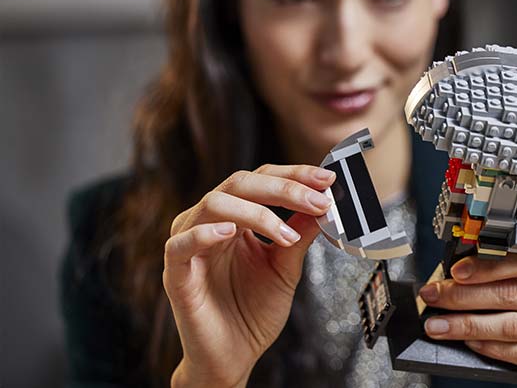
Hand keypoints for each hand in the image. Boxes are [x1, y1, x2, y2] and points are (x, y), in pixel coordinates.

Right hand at [164, 164, 334, 386]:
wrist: (233, 356)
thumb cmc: (254, 311)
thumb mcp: (286, 268)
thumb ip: (299, 234)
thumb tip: (323, 204)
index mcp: (236, 217)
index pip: (261, 179)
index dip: (293, 175)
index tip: (326, 179)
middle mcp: (209, 222)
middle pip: (240, 183)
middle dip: (284, 188)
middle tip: (317, 201)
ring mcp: (189, 244)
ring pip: (214, 204)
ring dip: (257, 212)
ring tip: (286, 235)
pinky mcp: (175, 272)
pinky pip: (180, 243)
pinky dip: (205, 233)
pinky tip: (232, 232)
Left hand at [418, 248, 516, 387]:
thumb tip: (458, 271)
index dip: (488, 266)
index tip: (455, 271)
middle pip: (514, 294)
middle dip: (465, 296)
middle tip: (434, 297)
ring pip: (513, 326)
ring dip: (468, 326)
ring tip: (440, 325)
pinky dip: (490, 347)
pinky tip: (470, 343)